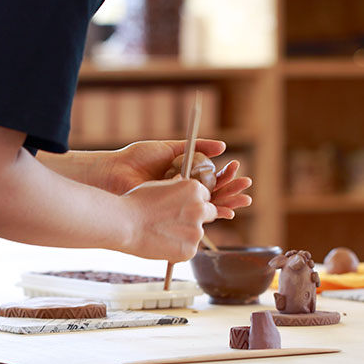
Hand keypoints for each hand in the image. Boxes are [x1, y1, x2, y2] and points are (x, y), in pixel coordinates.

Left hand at [102, 140, 251, 218]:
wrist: (117, 172)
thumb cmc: (138, 159)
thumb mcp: (170, 148)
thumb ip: (197, 147)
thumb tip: (223, 146)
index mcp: (183, 175)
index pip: (211, 177)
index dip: (226, 174)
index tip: (236, 167)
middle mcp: (182, 191)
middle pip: (214, 192)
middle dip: (231, 189)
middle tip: (246, 184)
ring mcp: (177, 204)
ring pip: (208, 205)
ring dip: (228, 202)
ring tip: (244, 198)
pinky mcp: (171, 214)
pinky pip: (194, 218)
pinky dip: (212, 216)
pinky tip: (227, 212)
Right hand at [121, 177, 217, 261]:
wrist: (124, 224)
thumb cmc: (134, 203)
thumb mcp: (158, 186)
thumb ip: (176, 189)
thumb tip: (181, 188)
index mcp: (193, 189)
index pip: (205, 196)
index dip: (193, 202)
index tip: (183, 207)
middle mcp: (200, 208)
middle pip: (209, 213)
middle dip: (197, 217)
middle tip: (176, 222)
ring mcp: (196, 231)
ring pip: (197, 234)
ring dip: (185, 235)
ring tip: (161, 235)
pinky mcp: (190, 250)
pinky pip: (188, 250)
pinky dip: (178, 250)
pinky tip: (160, 245)